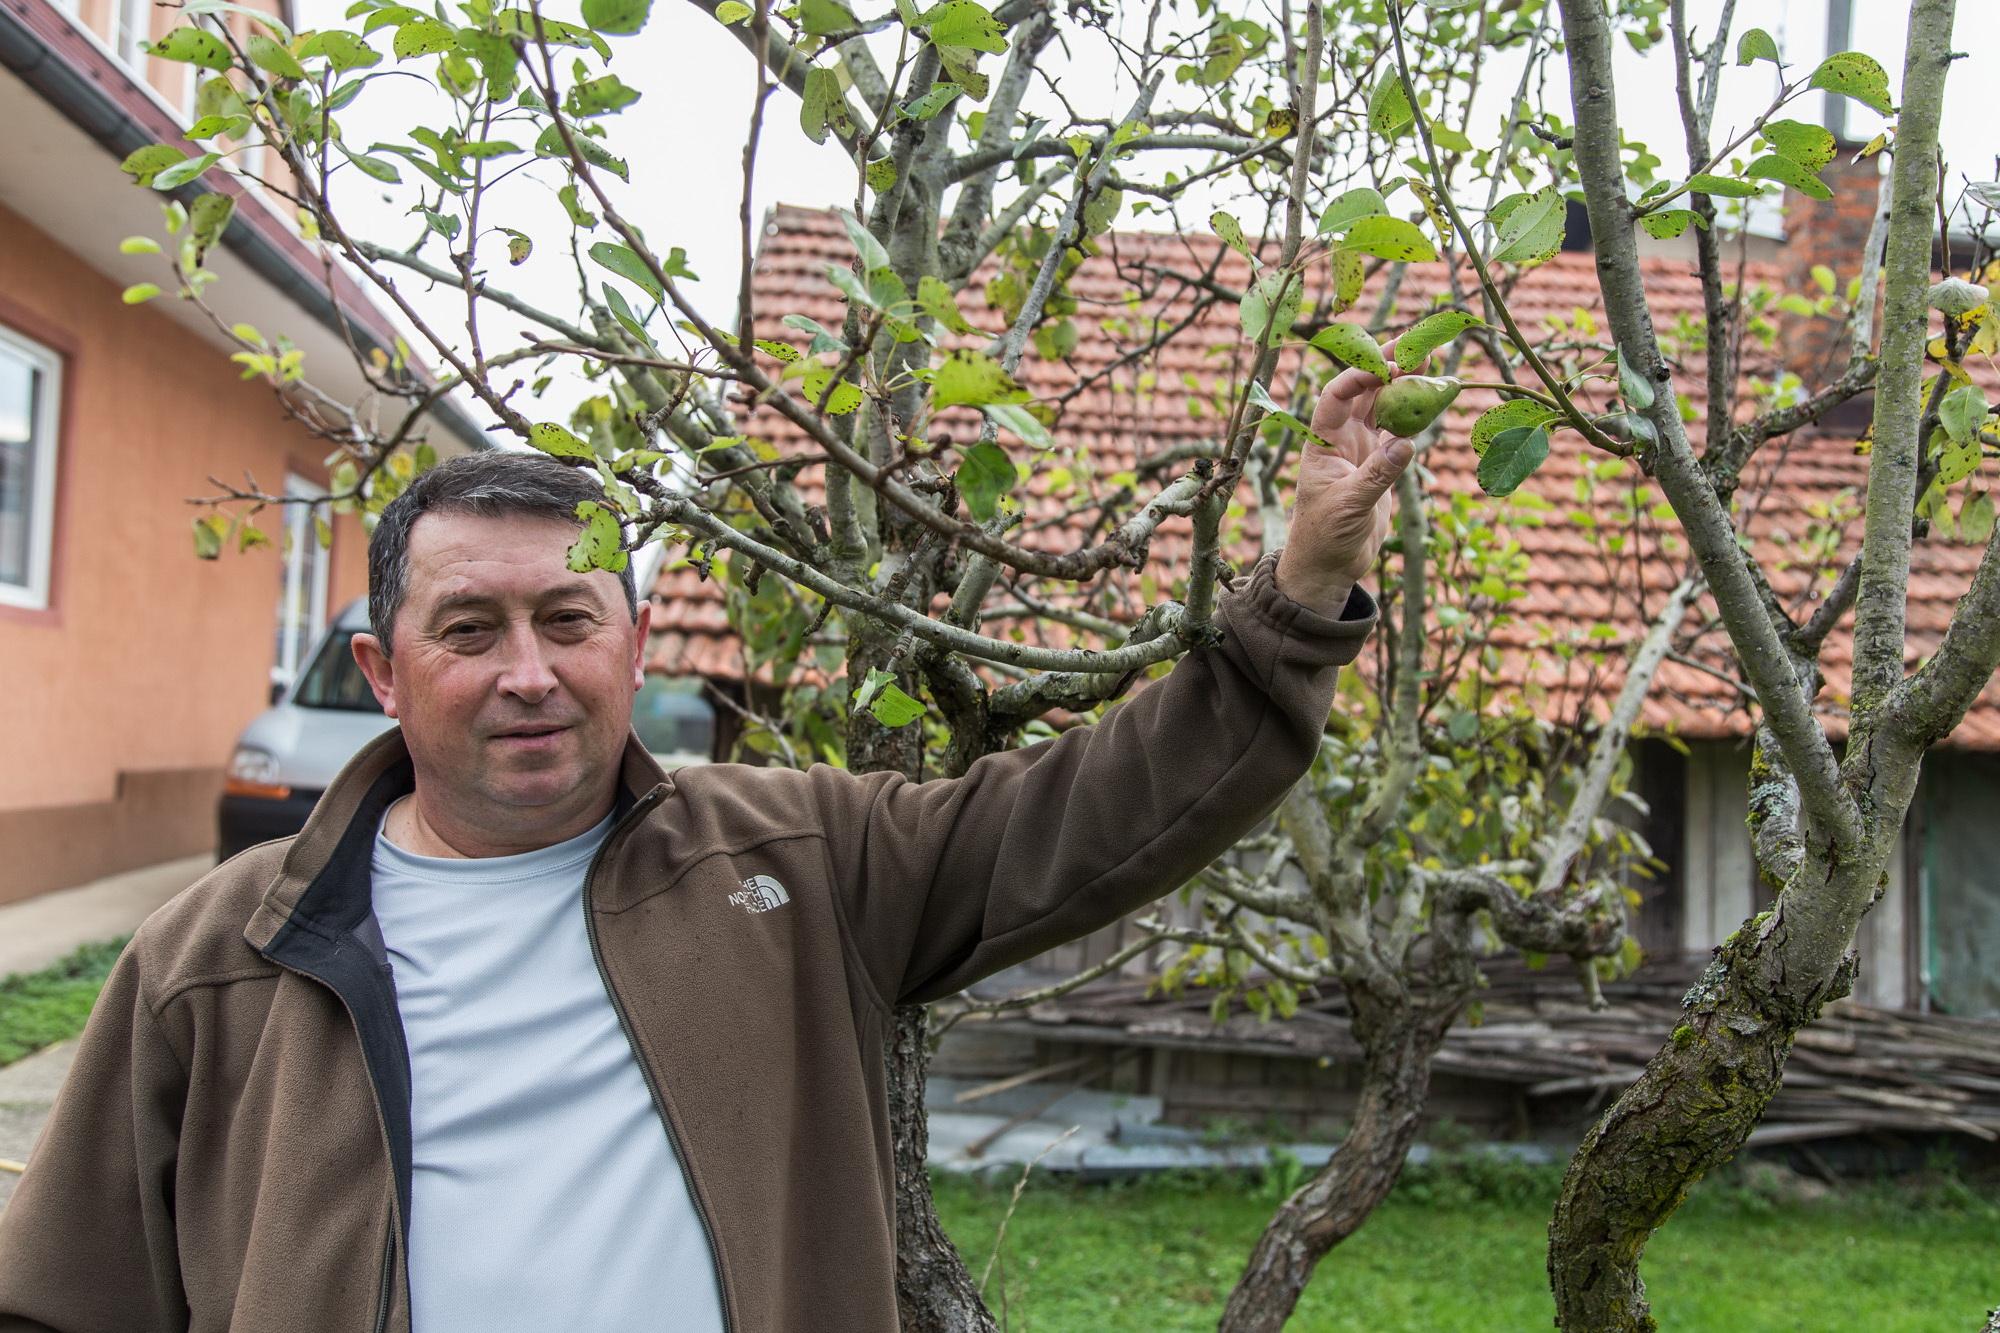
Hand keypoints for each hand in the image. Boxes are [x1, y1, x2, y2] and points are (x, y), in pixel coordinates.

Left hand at [1273, 363, 1415, 616]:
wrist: (1329, 565)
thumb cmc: (1325, 536)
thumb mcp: (1349, 506)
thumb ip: (1377, 475)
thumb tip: (1405, 443)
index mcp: (1322, 442)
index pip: (1336, 396)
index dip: (1360, 376)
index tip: (1388, 367)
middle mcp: (1341, 439)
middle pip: (1365, 392)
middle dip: (1388, 367)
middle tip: (1416, 344)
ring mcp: (1362, 449)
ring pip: (1385, 407)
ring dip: (1405, 385)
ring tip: (1431, 360)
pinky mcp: (1381, 464)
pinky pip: (1401, 431)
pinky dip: (1416, 415)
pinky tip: (1434, 397)